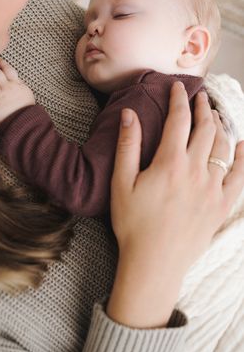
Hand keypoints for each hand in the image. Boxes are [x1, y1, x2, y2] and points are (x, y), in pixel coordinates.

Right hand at [107, 81, 243, 327]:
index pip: (180, 120)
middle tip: (199, 96)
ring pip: (223, 148)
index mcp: (170, 163)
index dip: (179, 100)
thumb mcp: (121, 182)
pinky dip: (243, 158)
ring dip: (220, 127)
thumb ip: (127, 145)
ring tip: (214, 116)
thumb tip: (129, 113)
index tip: (178, 88)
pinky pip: (240, 177)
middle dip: (203, 108)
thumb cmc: (133, 223)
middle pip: (206, 129)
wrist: (154, 263)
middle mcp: (196, 171)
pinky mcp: (222, 206)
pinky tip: (242, 146)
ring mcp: (212, 189)